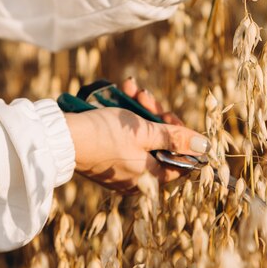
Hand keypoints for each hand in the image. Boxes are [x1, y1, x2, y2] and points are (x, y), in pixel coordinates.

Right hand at [64, 79, 209, 191]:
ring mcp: (120, 166)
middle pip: (159, 144)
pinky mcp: (107, 154)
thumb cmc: (105, 136)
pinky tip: (121, 94)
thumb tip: (205, 146)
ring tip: (131, 89)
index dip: (182, 138)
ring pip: (141, 135)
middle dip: (156, 116)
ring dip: (139, 109)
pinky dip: (124, 115)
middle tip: (149, 99)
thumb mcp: (144, 132)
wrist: (62, 137)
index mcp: (149, 177)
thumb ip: (175, 138)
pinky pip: (124, 135)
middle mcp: (136, 176)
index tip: (173, 119)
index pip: (180, 162)